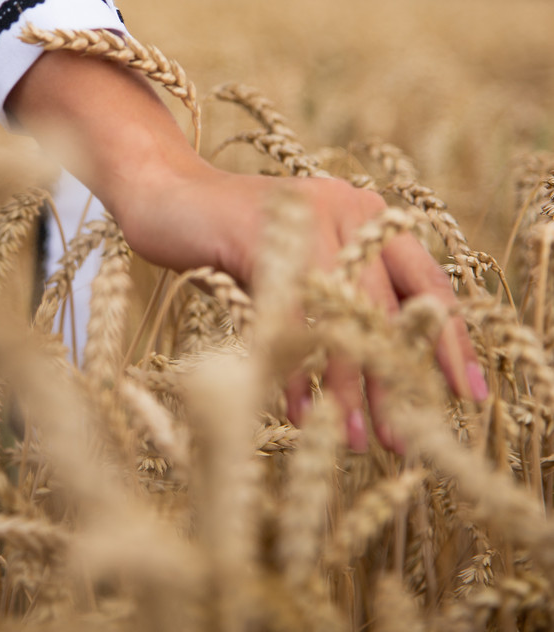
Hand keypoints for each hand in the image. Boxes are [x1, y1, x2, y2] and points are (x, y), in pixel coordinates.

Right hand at [7, 52, 486, 455]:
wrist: (166, 193)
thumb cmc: (237, 240)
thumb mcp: (306, 265)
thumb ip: (345, 300)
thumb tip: (392, 376)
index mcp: (372, 216)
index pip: (428, 283)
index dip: (449, 342)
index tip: (465, 397)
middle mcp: (351, 210)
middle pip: (391, 305)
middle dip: (399, 377)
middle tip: (406, 435)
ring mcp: (306, 217)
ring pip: (344, 311)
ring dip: (351, 381)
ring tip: (356, 437)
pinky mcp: (260, 232)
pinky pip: (289, 312)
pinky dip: (296, 365)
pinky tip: (300, 409)